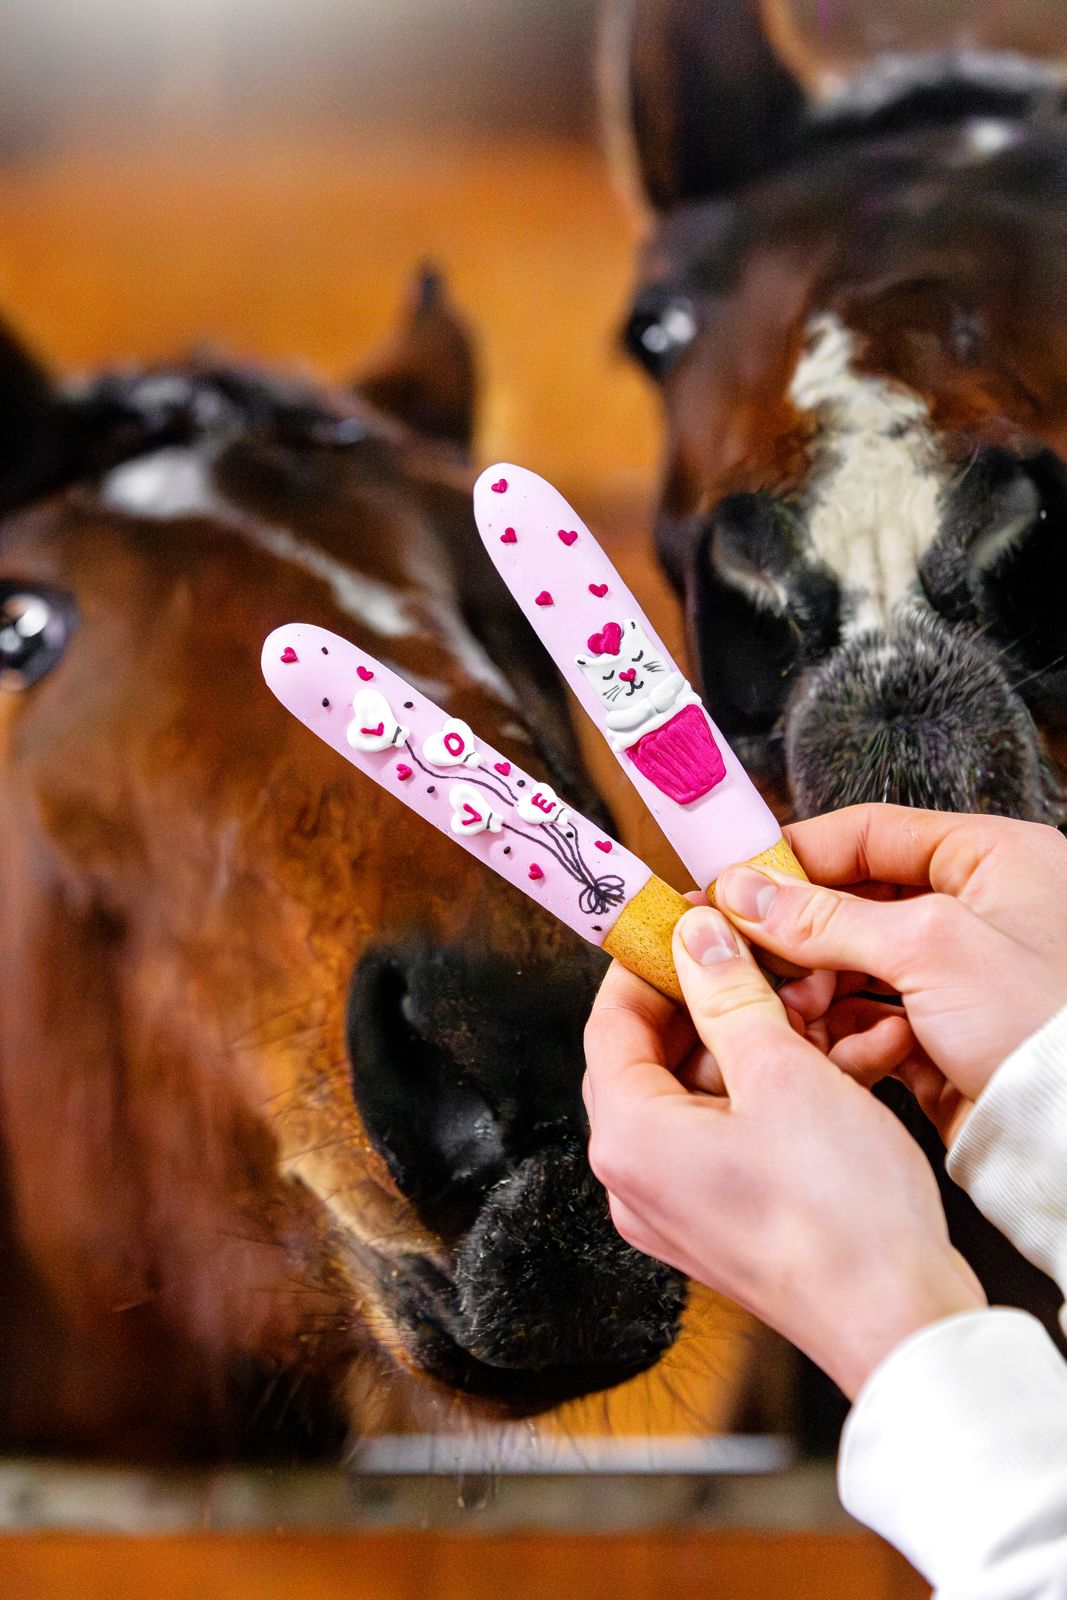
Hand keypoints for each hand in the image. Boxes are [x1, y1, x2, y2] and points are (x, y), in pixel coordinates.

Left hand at [583, 908, 985, 1399]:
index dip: (652, 964)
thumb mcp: (781, 1075)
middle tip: (774, 960)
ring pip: (710, 1089)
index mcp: (628, 1137)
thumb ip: (729, 996)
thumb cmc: (836, 1213)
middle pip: (661, 1055)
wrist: (896, 1324)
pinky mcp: (726, 1219)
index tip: (690, 923)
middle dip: (724, 999)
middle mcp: (637, 1177)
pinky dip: (782, 1090)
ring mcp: (681, 1204)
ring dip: (766, 1039)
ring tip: (828, 1005)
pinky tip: (850, 1056)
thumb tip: (694, 939)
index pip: (611, 1022)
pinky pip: (738, 1130)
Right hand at [716, 807, 1066, 1144]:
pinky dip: (840, 1030)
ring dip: (814, 985)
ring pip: (854, 965)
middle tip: (745, 951)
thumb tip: (746, 892)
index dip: (797, 855)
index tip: (736, 879)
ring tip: (791, 1005)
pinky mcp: (943, 1036)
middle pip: (854, 902)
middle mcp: (977, 911)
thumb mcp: (930, 947)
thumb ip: (827, 917)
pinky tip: (826, 1041)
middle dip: (799, 933)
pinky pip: (869, 1020)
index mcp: (992, 859)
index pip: (870, 834)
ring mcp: (959, 977)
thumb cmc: (1044, 1023)